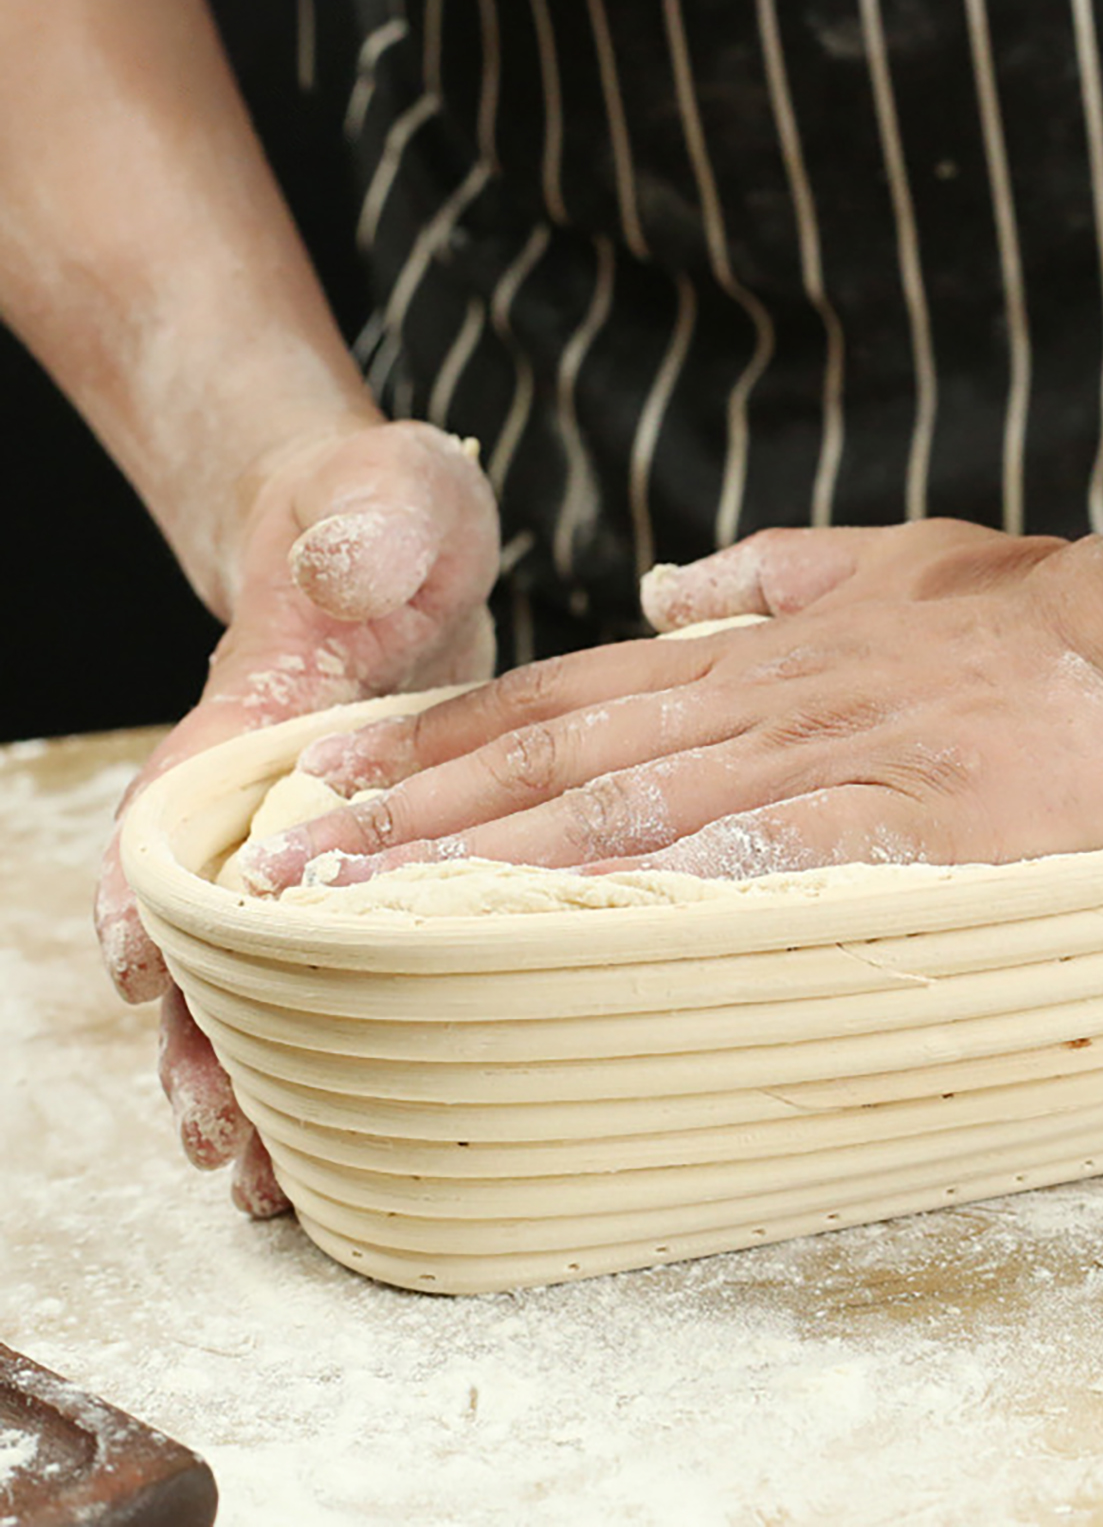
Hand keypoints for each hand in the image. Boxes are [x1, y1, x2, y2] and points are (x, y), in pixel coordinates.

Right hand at [96, 419, 499, 1212]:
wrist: (393, 540)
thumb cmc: (384, 517)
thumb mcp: (387, 496)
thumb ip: (364, 528)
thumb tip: (336, 574)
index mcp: (260, 711)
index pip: (179, 806)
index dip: (142, 888)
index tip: (133, 973)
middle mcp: (268, 796)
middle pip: (204, 927)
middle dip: (201, 1032)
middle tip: (221, 1135)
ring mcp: (317, 839)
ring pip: (265, 971)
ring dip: (262, 1069)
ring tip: (273, 1182)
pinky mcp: (375, 861)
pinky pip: (345, 962)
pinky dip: (341, 1038)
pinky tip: (358, 1117)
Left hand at [239, 521, 1102, 893]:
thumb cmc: (1037, 607)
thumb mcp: (884, 560)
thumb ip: (766, 573)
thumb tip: (665, 584)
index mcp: (756, 650)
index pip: (562, 690)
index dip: (439, 736)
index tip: (332, 778)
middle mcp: (766, 699)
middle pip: (555, 756)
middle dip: (411, 814)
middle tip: (290, 869)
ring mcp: (831, 759)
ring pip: (623, 810)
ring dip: (486, 859)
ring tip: (370, 910)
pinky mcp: (907, 822)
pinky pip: (758, 862)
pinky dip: (649, 897)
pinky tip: (560, 937)